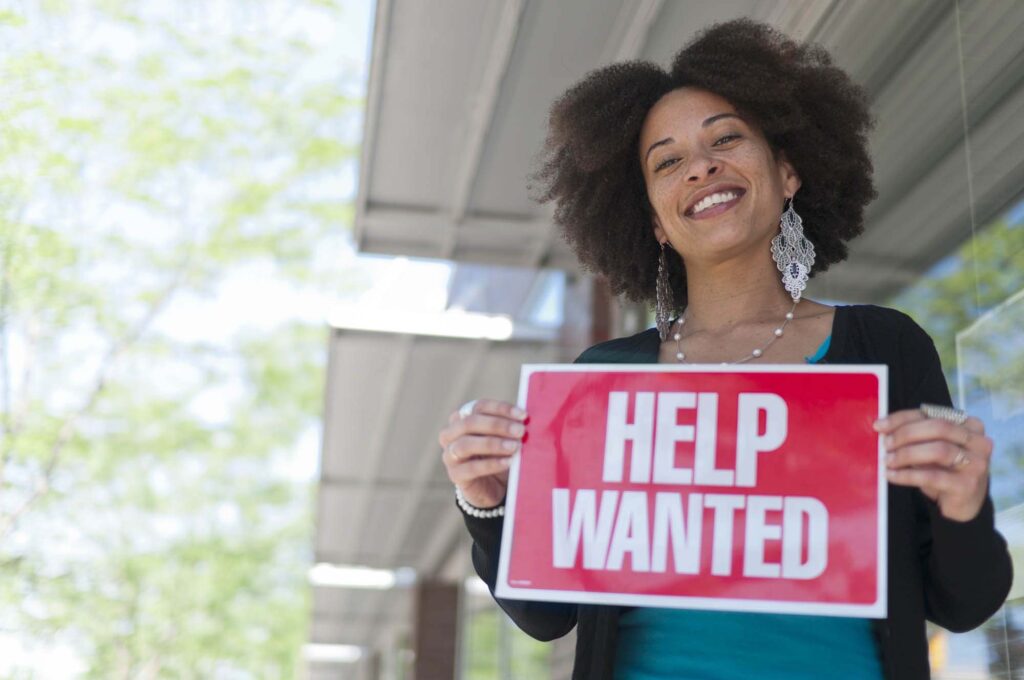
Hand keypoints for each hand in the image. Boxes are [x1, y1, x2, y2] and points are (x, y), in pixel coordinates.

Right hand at [439, 399, 527, 508]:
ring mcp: (450, 455)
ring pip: (466, 444)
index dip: (500, 408)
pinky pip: (471, 468)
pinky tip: (508, 462)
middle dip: (497, 425)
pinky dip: (491, 464)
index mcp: (462, 418)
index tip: (523, 415)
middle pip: (469, 422)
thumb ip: (510, 426)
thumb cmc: (498, 455)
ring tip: (514, 447)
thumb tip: (525, 418)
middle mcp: (451, 434)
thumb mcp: (503, 438)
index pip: (478, 406)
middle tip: (520, 430)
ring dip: (493, 444)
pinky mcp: (455, 475)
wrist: (492, 487)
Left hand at [875, 408, 992, 521]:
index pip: (932, 414)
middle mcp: (979, 442)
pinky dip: (907, 475)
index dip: (902, 418)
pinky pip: (933, 477)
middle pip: (939, 427)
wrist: (963, 503)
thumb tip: (883, 427)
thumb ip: (915, 434)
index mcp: (970, 425)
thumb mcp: (932, 447)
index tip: (879, 425)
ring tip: (887, 460)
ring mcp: (977, 464)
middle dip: (906, 434)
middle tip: (885, 444)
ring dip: (906, 454)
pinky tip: (892, 476)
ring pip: (939, 450)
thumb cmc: (944, 469)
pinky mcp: (968, 485)